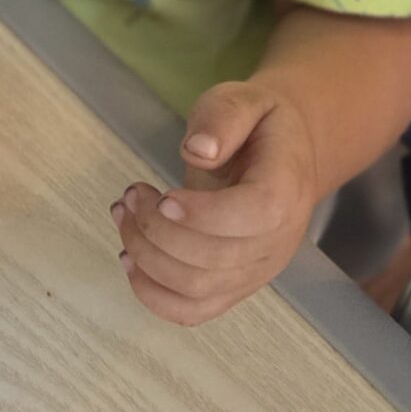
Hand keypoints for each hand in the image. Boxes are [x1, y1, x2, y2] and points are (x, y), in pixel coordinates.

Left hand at [110, 79, 320, 324]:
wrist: (284, 155)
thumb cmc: (259, 127)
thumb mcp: (246, 99)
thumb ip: (223, 118)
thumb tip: (198, 151)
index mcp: (287, 189)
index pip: (254, 215)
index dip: (203, 214)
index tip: (162, 196)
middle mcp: (278, 240)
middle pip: (215, 258)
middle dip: (157, 229)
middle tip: (130, 194)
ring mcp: (257, 271)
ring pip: (196, 287)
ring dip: (146, 257)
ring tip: (124, 215)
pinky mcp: (234, 287)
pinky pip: (193, 312)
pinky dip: (153, 295)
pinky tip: (130, 257)